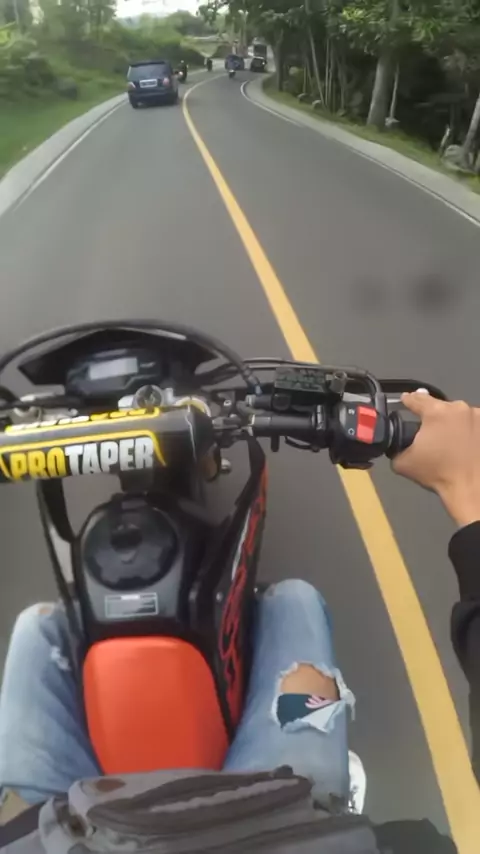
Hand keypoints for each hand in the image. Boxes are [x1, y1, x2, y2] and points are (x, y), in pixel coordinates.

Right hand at [392, 391, 479, 526]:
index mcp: (436, 412)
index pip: (417, 399)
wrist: (472, 489)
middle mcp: (459, 409)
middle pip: (440, 407)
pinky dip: (469, 431)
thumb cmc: (439, 475)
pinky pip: (474, 424)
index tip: (405, 399)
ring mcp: (478, 417)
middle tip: (431, 435)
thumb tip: (396, 445)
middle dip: (434, 418)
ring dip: (453, 424)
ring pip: (459, 415)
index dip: (408, 400)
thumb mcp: (404, 464)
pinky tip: (465, 446)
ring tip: (450, 443)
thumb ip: (395, 449)